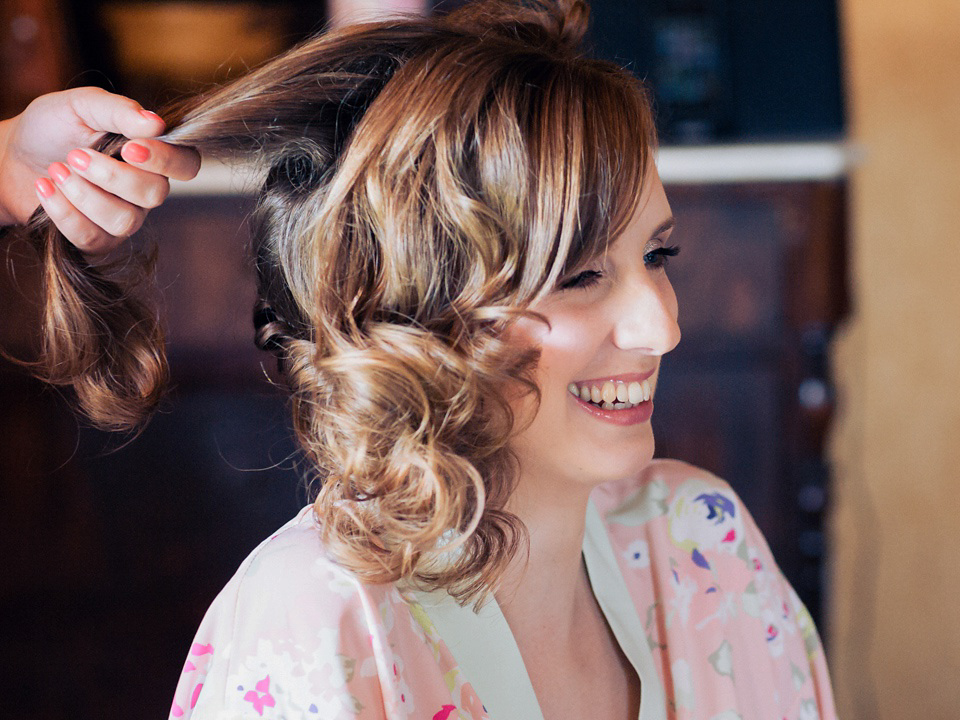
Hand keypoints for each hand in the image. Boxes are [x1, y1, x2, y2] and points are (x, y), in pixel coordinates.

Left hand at [0, 87, 200, 255]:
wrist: (10, 156)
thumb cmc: (51, 128)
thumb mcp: (80, 106)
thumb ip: (118, 110)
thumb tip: (156, 122)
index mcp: (151, 154)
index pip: (187, 164)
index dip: (167, 161)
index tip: (130, 148)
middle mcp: (145, 189)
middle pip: (155, 194)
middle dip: (112, 176)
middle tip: (74, 155)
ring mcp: (125, 217)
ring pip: (124, 221)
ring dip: (84, 195)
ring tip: (55, 170)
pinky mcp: (97, 240)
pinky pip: (93, 238)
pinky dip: (64, 212)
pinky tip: (44, 188)